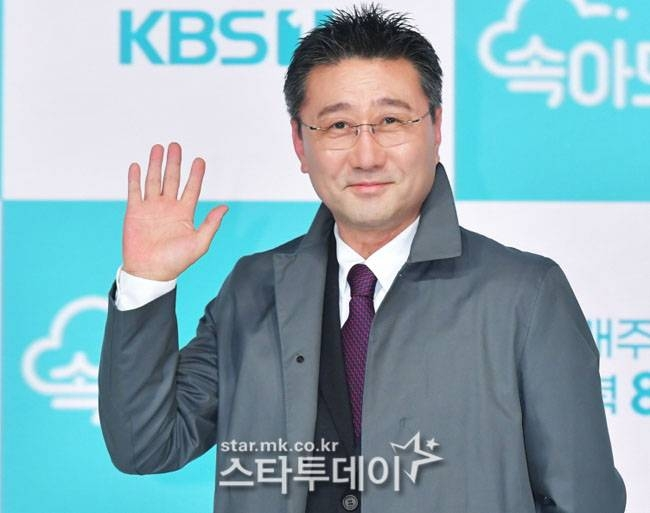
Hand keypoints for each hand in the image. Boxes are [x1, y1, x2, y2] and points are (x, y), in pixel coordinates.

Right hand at [122, 142, 227, 280]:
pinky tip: (137, 165)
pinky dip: (135, 178)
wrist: (150, 272)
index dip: (196, 174)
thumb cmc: (176, 262)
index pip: (192, 189)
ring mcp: (151, 208)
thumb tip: (225, 207)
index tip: (200, 160)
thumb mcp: (199, 243)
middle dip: (174, 162)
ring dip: (155, 164)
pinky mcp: (135, 212)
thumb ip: (211, 224)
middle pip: (172, 179)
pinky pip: (135, 191)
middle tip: (176, 145)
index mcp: (184, 214)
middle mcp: (168, 208)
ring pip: (154, 180)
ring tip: (158, 148)